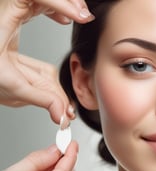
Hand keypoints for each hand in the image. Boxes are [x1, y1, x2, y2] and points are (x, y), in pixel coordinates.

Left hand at [0, 0, 94, 123]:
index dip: (58, 3)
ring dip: (65, 6)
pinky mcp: (18, 19)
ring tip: (81, 16)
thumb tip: (63, 112)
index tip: (78, 16)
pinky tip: (64, 19)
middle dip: (68, 3)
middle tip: (85, 17)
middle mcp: (9, 13)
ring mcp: (13, 14)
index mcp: (4, 22)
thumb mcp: (11, 85)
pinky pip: (40, 6)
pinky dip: (57, 11)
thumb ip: (41, 98)